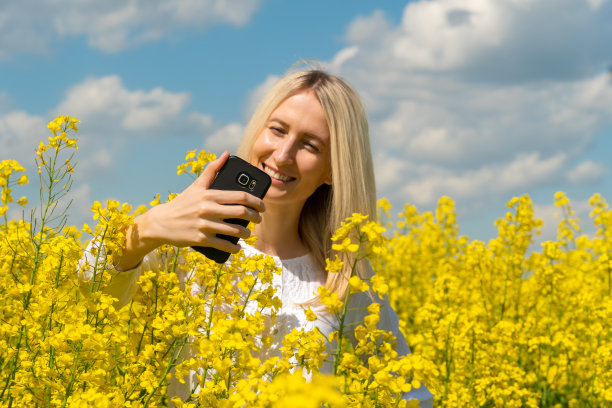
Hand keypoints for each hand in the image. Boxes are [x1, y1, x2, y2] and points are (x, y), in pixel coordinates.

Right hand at [145, 151, 264, 252]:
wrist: (161, 222)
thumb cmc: (183, 203)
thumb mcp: (197, 186)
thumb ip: (213, 170)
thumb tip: (226, 154)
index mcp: (210, 195)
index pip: (240, 196)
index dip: (256, 202)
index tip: (262, 206)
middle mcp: (208, 209)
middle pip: (241, 212)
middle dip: (256, 217)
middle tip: (259, 220)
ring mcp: (204, 225)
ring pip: (235, 230)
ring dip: (246, 233)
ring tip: (248, 233)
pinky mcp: (200, 239)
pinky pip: (223, 245)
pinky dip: (234, 248)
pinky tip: (237, 247)